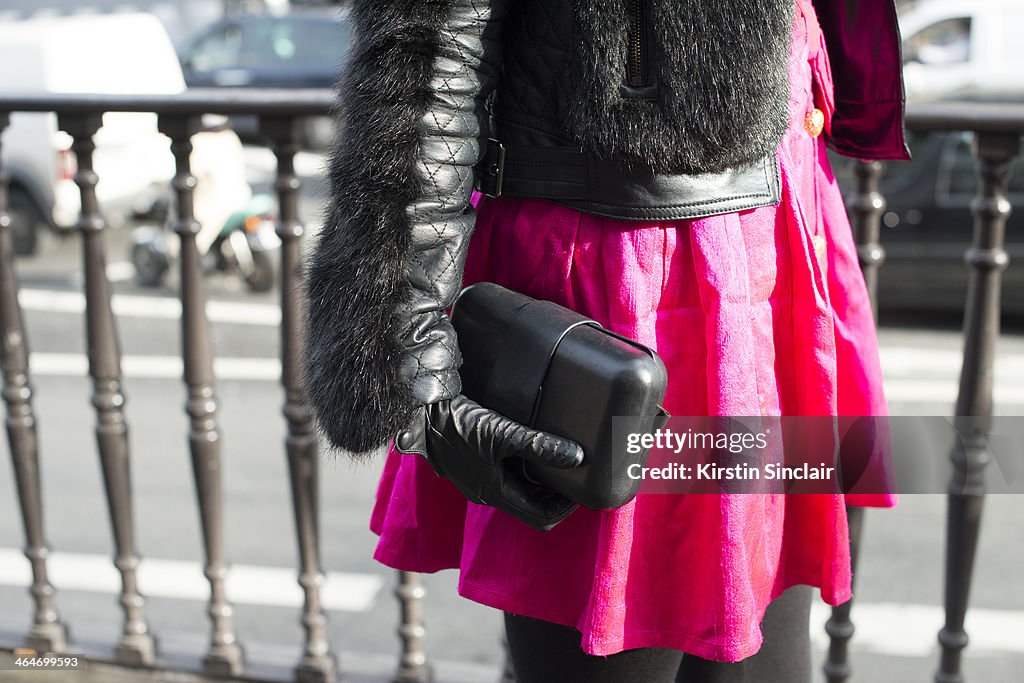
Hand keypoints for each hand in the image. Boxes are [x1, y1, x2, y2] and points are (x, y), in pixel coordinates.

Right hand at [395, 394, 584, 530]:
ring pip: (518, 494)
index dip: (565, 508)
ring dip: (539, 485)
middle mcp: (486, 494)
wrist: (420, 413)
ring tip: (557, 463)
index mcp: (495, 493)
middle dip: (555, 498)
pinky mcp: (472, 467)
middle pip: (531, 508)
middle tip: (573, 477)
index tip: (580, 489)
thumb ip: (539, 446)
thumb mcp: (501, 433)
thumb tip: (576, 457)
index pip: (541, 518)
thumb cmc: (457, 425)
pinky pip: (505, 480)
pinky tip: (530, 452)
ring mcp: (477, 482)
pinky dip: (523, 474)